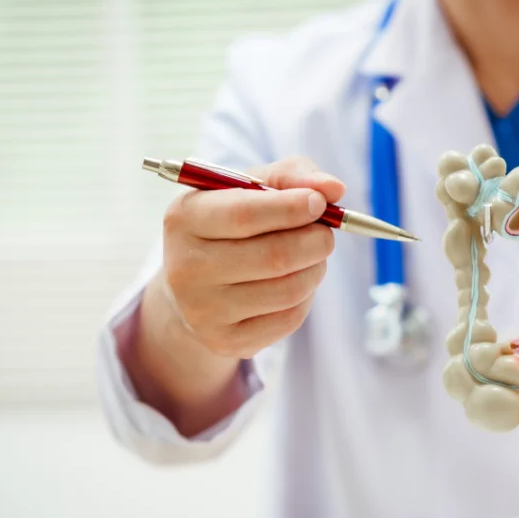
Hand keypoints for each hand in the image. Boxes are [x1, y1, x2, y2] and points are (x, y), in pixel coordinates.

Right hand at [161, 156, 344, 358]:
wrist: (194, 283)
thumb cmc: (230, 223)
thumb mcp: (250, 187)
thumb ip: (292, 176)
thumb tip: (334, 188)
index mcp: (184, 219)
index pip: (244, 214)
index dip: (290, 208)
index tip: (319, 203)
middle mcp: (185, 268)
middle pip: (273, 256)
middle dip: (315, 241)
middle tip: (326, 234)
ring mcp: (203, 311)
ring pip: (288, 290)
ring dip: (316, 269)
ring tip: (312, 257)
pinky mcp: (225, 341)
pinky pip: (288, 319)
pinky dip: (306, 298)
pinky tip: (295, 283)